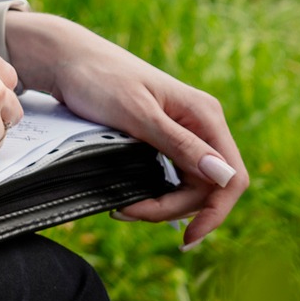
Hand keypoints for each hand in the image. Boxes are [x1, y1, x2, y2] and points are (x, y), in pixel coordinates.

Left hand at [10, 13, 248, 248]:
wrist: (68, 61)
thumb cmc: (101, 79)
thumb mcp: (137, 113)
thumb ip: (179, 144)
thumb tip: (222, 175)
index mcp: (204, 115)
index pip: (232, 177)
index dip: (215, 213)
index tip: (188, 239)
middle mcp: (201, 125)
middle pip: (208, 189)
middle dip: (173, 209)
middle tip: (129, 212)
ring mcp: (183, 133)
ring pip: (188, 187)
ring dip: (162, 205)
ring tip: (124, 208)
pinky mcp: (163, 140)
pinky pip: (171, 177)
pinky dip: (154, 193)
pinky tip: (131, 199)